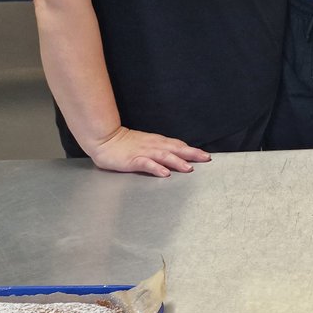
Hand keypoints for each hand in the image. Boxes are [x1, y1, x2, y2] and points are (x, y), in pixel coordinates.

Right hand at [85, 126, 210, 177]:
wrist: (105, 139)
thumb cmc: (125, 143)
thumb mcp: (146, 144)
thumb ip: (159, 149)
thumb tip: (175, 155)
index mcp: (157, 142)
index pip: (178, 145)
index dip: (192, 150)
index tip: (206, 155)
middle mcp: (154, 146)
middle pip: (176, 149)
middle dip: (192, 154)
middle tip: (206, 159)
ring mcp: (143, 152)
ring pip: (164, 156)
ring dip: (177, 162)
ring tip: (189, 168)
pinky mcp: (133, 160)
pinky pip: (147, 164)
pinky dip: (156, 168)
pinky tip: (164, 173)